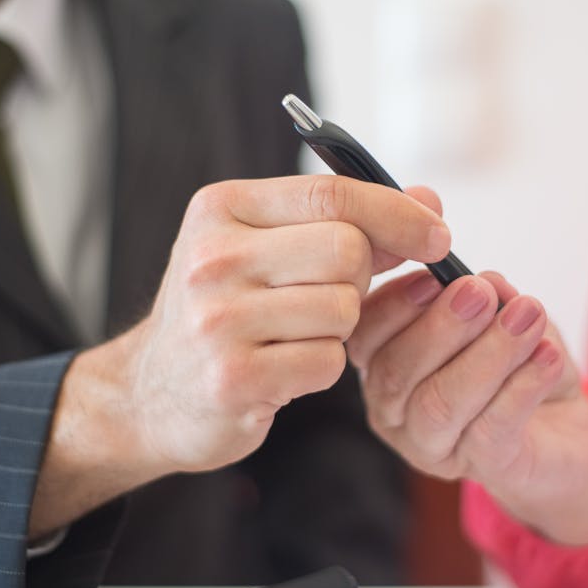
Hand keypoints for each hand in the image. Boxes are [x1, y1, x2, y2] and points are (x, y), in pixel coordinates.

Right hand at [29, 175, 450, 536]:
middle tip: (329, 298)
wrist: (150, 394)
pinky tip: (285, 369)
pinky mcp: (232, 379)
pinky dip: (323, 367)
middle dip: (360, 278)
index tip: (437, 236)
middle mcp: (212, 257)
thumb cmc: (226, 312)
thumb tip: (430, 203)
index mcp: (221, 208)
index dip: (398, 213)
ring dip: (340, 329)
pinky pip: (328, 362)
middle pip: (347, 250)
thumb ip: (346, 220)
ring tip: (296, 334)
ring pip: (343, 309)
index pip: (332, 193)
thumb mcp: (269, 248)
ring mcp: (218, 320)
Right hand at [348, 269, 587, 545]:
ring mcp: (434, 449)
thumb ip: (492, 298)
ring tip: (528, 315)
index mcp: (383, 367)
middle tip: (480, 292)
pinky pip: (492, 429)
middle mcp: (395, 414)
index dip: (393, 305)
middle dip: (441, 326)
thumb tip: (488, 282)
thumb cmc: (518, 367)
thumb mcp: (505, 318)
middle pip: (397, 372)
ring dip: (488, 354)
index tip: (432, 276)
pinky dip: (522, 387)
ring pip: (441, 404)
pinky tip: (548, 355)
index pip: (365, 338)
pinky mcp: (484, 469)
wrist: (565, 430)